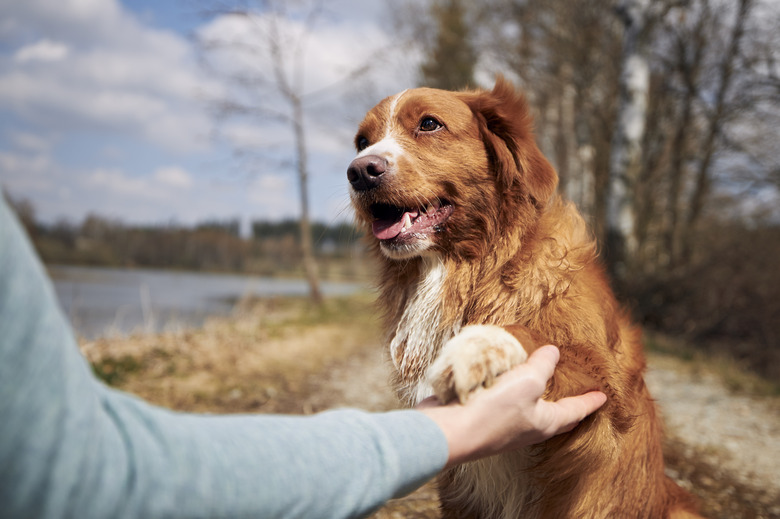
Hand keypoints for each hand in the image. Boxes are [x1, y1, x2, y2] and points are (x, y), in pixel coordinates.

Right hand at [416, 345, 606, 468]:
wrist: (451, 431)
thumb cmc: (494, 410)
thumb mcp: (527, 381)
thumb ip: (542, 365)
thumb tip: (554, 352)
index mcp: (544, 423)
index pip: (574, 412)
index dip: (590, 402)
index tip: (603, 397)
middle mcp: (527, 428)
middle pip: (554, 417)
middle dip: (567, 408)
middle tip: (577, 397)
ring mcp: (503, 426)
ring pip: (527, 411)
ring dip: (535, 398)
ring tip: (540, 384)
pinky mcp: (482, 417)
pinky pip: (501, 402)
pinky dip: (507, 390)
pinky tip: (502, 380)